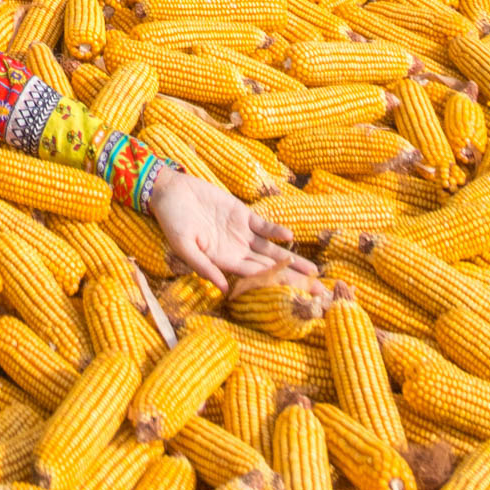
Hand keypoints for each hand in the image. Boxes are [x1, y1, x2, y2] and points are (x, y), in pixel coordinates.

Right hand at [147, 166, 318, 292]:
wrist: (170, 192)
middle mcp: (236, 250)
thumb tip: (223, 288)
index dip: (276, 287)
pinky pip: (263, 226)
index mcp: (223, 261)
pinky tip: (289, 236)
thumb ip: (202, 266)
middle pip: (270, 268)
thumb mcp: (182, 245)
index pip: (256, 277)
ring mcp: (241, 233)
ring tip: (314, 271)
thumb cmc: (171, 220)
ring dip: (293, 260)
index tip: (298, 298)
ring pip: (272, 251)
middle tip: (319, 292)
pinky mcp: (242, 214)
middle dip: (294, 279)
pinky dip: (276, 231)